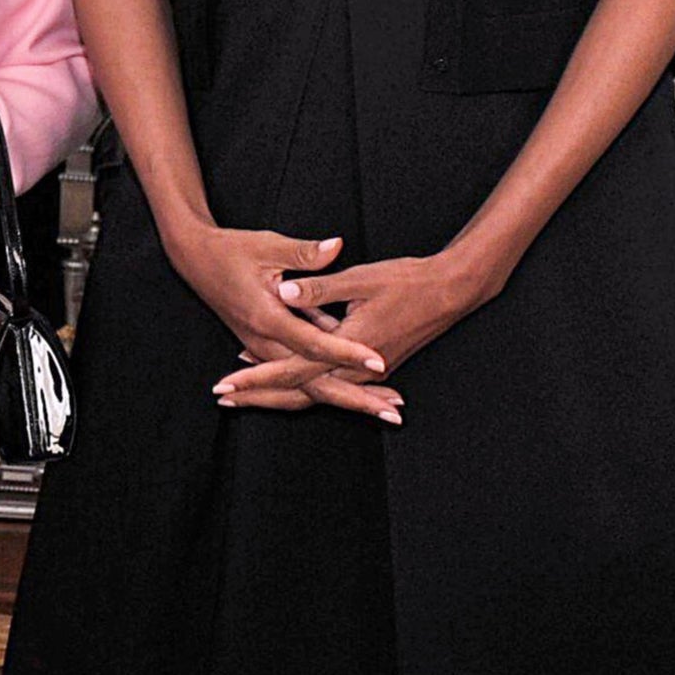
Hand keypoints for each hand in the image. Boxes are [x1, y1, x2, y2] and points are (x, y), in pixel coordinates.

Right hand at [162, 221, 394, 421]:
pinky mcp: (266, 349)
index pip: (315, 344)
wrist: (195, 260)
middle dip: (355, 400)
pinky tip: (362, 388)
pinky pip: (300, 376)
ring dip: (348, 398)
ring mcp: (263, 350)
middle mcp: (264, 343)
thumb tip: (336, 246)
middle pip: (313, 384)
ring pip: (308, 386)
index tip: (379, 361)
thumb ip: (305, 253)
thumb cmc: (232, 250)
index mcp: (267, 318)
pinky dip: (330, 384)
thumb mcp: (268, 245)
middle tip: (395, 413)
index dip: (348, 353)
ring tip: (388, 407)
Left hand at [213, 245, 506, 414]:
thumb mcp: (362, 277)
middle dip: (259, 396)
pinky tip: (285, 370)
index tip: (225, 385)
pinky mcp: (373, 366)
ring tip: (244, 388)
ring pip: (315, 392)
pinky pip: (332, 383)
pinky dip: (304, 382)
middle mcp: (357, 368)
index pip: (292, 371)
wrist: (452, 291)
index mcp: (350, 347)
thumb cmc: (408, 280)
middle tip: (222, 397)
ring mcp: (367, 371)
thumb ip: (321, 285)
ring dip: (279, 391)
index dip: (256, 379)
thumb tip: (285, 289)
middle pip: (299, 394)